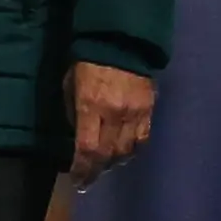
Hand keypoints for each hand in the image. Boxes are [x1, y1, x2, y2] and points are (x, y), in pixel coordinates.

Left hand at [66, 62, 155, 190]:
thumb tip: (77, 136)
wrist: (121, 40)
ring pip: (127, 151)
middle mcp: (115, 114)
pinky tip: (124, 152)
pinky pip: (142, 139)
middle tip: (89, 179)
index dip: (83, 169)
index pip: (88, 149)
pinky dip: (132, 150)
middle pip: (108, 155)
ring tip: (105, 165)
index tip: (78, 180)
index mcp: (91, 106)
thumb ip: (73, 112)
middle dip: (97, 171)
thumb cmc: (88, 61)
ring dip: (115, 162)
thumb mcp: (70, 84)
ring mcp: (135, 112)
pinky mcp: (149, 109)